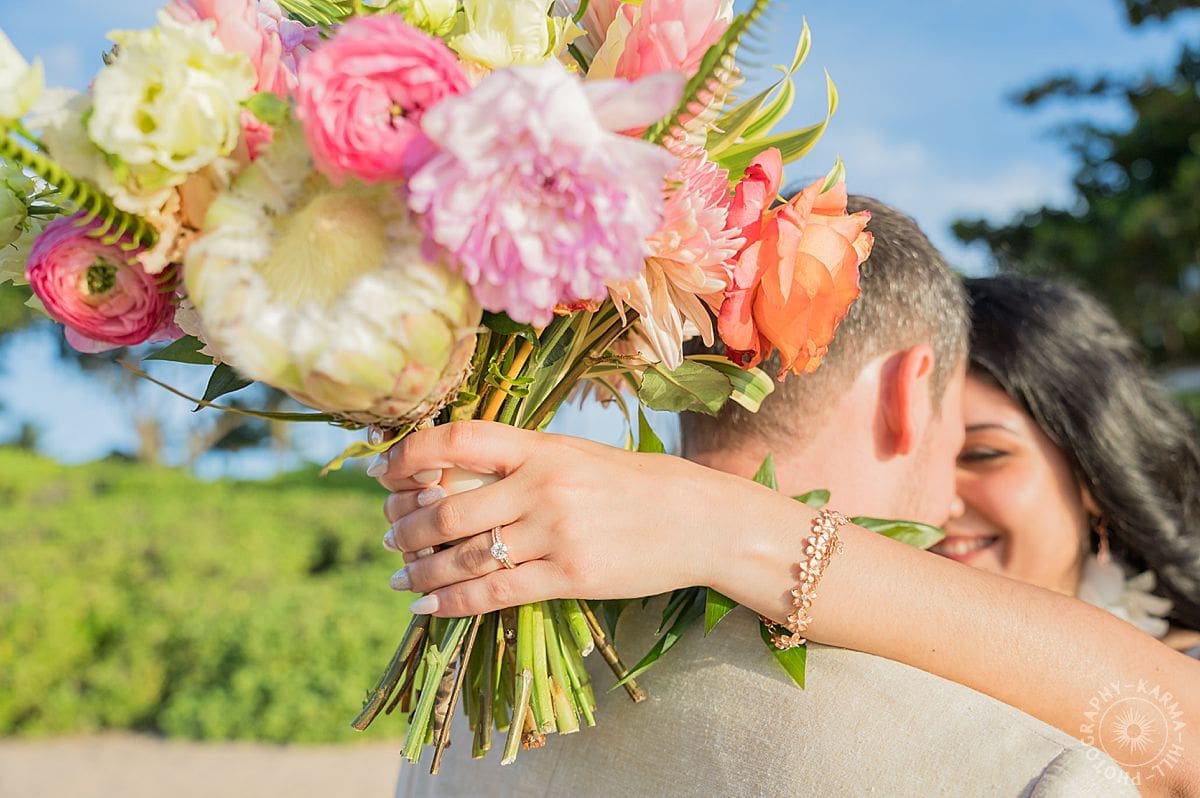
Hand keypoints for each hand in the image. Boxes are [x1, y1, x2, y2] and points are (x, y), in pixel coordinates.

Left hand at [373, 421, 758, 616]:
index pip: (458, 440)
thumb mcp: (578, 456)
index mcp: (543, 446)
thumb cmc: (637, 485)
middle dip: (405, 526)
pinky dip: (453, 602)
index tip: (381, 473)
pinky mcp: (572, 577)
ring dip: (420, 569)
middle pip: (448, 506)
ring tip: (399, 577)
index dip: (409, 455)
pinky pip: (496, 593)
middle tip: (386, 536)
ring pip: (465, 556)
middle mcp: (544, 485)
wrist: (701, 520)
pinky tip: (428, 606)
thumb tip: (455, 476)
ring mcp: (557, 532)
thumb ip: (523, 462)